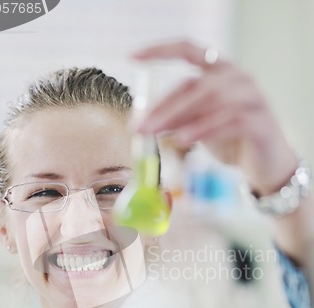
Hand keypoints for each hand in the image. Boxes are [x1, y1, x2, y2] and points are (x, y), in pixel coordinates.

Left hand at [133, 40, 296, 195]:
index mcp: (220, 71)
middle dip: (164, 107)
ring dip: (180, 118)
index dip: (161, 50)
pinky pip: (230, 120)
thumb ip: (178, 119)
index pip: (189, 50)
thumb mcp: (199, 127)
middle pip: (195, 84)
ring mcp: (252, 97)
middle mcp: (237, 78)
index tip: (133, 57)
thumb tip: (144, 121)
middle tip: (140, 127)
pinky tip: (184, 140)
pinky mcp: (261, 121)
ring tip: (158, 134)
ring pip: (212, 99)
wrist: (265, 166)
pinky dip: (204, 129)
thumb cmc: (231, 142)